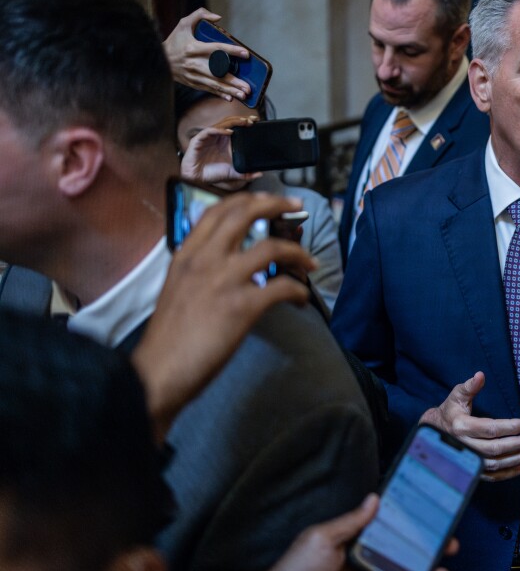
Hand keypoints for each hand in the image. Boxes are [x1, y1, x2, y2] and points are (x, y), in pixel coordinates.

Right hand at [132, 193, 315, 440]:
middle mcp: (205, 259)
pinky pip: (282, 288)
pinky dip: (298, 291)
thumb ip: (201, 269)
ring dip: (298, 252)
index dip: (249, 198)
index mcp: (186, 253)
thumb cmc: (168, 337)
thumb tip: (231, 263)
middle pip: (246, 213)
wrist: (158, 372)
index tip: (269, 200)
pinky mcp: (242, 306)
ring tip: (311, 263)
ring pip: (273, 247)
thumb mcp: (177, 288)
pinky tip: (301, 300)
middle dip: (277, 204)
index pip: (219, 209)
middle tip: (298, 206)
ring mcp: (224, 280)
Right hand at [163, 7, 250, 100]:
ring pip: (214, 84)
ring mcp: (193, 75)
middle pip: (217, 73)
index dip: (231, 50)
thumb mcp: (183, 24)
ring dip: (230, 91)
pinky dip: (219, 94)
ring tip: (244, 95)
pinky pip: (208, 89)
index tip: (246, 54)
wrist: (158, 59)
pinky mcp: (192, 82)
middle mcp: (194, 63)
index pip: (216, 49)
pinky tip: (230, 98)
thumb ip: (199, 15)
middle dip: (233, 81)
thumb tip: (218, 17)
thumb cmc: (174, 41)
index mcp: (193, 47)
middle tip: (248, 87)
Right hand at [181, 114, 260, 189]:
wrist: (198, 178)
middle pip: (230, 123)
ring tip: (243, 122)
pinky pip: (210, 131)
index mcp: (225, 141)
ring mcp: (208, 137)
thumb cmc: (213, 173)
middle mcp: (218, 137)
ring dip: (233, 122)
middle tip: (252, 120)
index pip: (236, 127)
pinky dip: (220, 130)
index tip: (256, 122)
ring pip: (221, 124)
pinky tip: (229, 132)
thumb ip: (246, 174)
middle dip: (241, 120)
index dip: (244, 122)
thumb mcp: (233, 173)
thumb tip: (260, 174)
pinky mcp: (199, 139)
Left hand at [238, 494, 454, 570]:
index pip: (388, 525)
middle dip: (428, 548)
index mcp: (354, 535)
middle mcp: (364, 555)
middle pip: (402, 550)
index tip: (433, 516)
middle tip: (449, 546)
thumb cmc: (296, 567)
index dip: (411, 522)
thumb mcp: (322, 537)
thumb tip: (374, 498)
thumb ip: (351, 521)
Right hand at [420, 372, 519, 481]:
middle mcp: (463, 446)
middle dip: (517, 444)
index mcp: (461, 426)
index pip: (490, 429)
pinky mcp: (469, 469)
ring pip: (494, 464)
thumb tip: (480, 375)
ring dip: (515, 460)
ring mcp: (466, 460)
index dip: (511, 427)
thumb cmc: (449, 411)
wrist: (432, 432)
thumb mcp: (456, 396)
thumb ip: (469, 386)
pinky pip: (490, 475)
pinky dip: (506, 474)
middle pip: (495, 448)